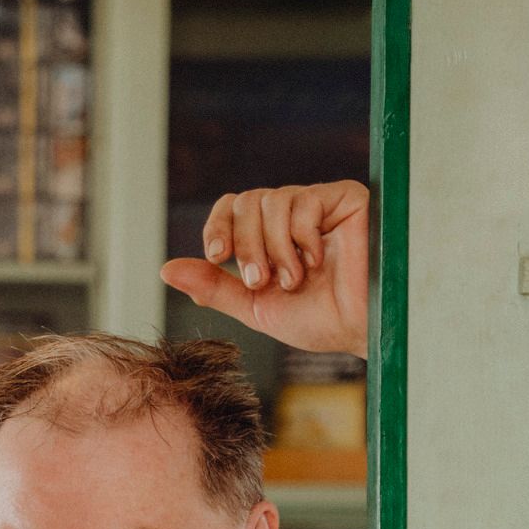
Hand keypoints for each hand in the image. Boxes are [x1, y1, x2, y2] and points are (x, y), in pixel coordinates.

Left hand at [161, 180, 370, 358]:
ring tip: (294, 279)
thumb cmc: (317, 320)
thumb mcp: (255, 307)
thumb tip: (166, 269)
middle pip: (247, 201)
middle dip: (246, 245)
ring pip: (271, 201)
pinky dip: (302, 237)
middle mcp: (292, 215)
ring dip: (274, 248)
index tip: (216, 256)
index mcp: (269, 235)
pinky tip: (318, 261)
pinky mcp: (345, 198)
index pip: (232, 207)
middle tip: (260, 280)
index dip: (217, 226)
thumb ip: (214, 287)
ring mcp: (319, 204)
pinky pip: (304, 202)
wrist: (361, 330)